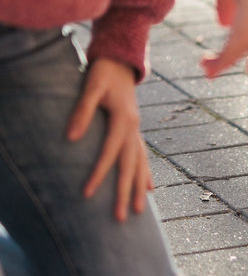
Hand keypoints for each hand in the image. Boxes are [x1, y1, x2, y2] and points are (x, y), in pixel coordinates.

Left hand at [66, 58, 152, 222]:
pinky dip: (145, 173)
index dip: (99, 173)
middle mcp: (134, 127)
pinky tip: (148, 188)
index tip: (86, 194)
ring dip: (138, 187)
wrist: (121, 58)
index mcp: (123, 118)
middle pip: (130, 164)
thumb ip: (82, 110)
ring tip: (137, 211)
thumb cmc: (103, 71)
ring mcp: (136, 129)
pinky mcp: (134, 129)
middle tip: (119, 217)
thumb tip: (71, 138)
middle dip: (124, 191)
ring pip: (140, 163)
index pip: (110, 152)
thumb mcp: (91, 86)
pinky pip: (143, 155)